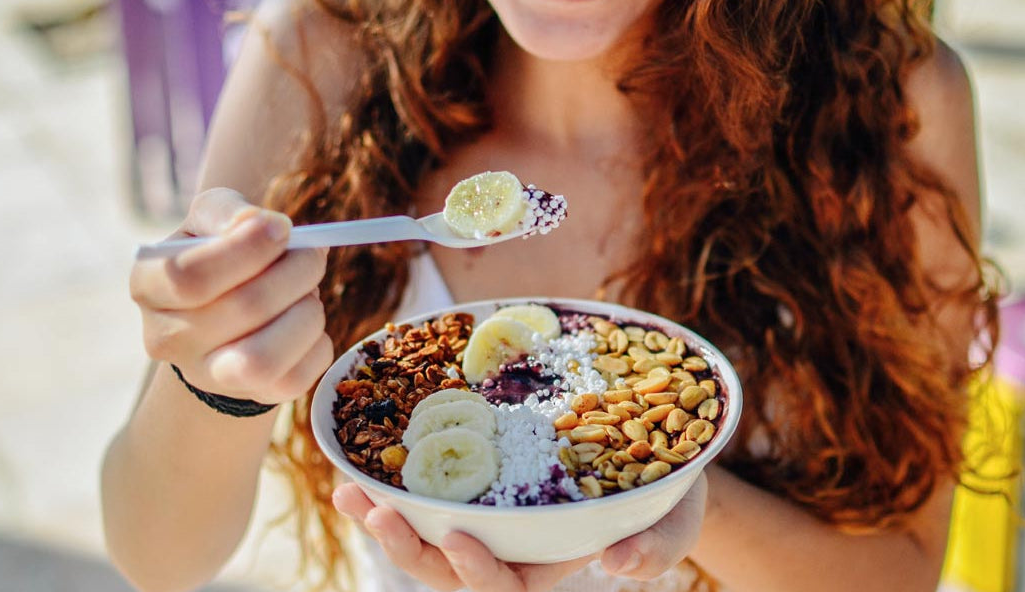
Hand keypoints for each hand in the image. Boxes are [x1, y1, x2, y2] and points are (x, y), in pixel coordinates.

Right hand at [129, 188, 331, 403]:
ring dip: (307, 313)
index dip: (248, 249)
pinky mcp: (252, 396)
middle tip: (312, 254)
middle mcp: (167, 338)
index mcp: (148, 285)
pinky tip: (305, 323)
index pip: (189, 277)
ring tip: (308, 293)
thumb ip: (226, 211)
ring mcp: (208, 375)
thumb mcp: (210, 219)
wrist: (226, 315)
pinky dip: (317, 344)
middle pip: (244, 308)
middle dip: (297, 271)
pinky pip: (297, 379)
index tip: (282, 228)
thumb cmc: (219, 255)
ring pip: (264, 358)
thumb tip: (259, 224)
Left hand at [332, 472, 707, 590]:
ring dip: (385, 518)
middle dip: (410, 548)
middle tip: (376, 514)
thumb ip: (657, 547)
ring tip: (349, 492)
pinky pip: (429, 492)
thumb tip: (618, 566)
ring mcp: (489, 518)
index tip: (457, 539)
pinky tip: (359, 463)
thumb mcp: (675, 520)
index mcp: (549, 567)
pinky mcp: (477, 482)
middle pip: (449, 568)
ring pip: (428, 534)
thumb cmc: (669, 494)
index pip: (506, 587)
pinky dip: (394, 482)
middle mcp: (509, 550)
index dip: (478, 572)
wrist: (654, 446)